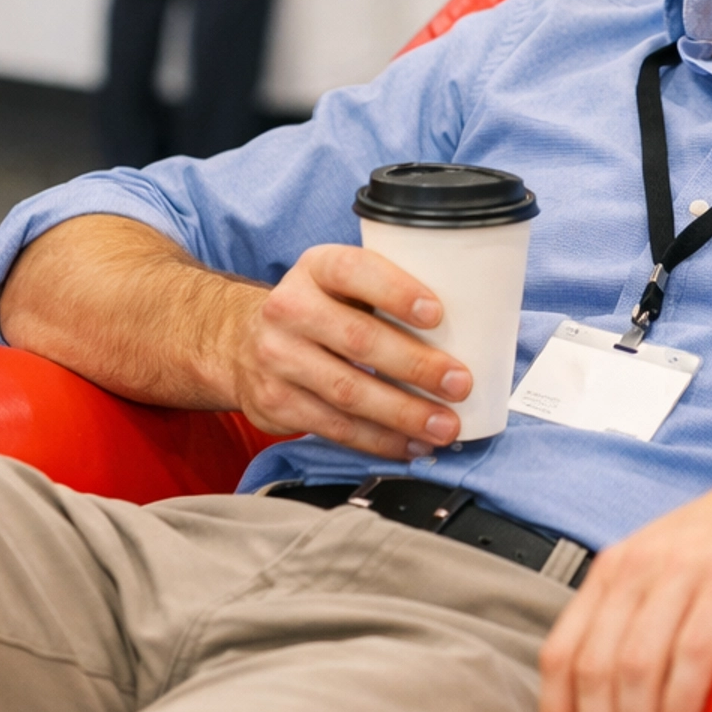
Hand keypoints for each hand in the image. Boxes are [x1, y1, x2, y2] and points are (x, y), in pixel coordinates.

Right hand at [219, 244, 471, 459]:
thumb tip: (470, 322)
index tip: (438, 314)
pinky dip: (379, 440)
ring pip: (348, 392)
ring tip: (444, 425)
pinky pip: (335, 428)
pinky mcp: (276, 404)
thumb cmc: (319, 308)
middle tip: (459, 383)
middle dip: (416, 365)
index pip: (355, 271)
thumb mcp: (342, 282)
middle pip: (359, 339)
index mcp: (316, 268)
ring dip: (404, 414)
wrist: (240, 340)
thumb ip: (387, 292)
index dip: (397, 292)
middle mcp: (289, 309)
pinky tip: (410, 443)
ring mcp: (278, 359)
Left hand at [538, 439, 711, 711]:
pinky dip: (678, 698)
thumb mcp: (671, 567)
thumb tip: (613, 706)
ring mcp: (686, 571)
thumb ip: (639, 618)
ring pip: (634, 665)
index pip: (561, 653)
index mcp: (616, 569)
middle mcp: (640, 568)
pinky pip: (692, 648)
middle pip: (594, 669)